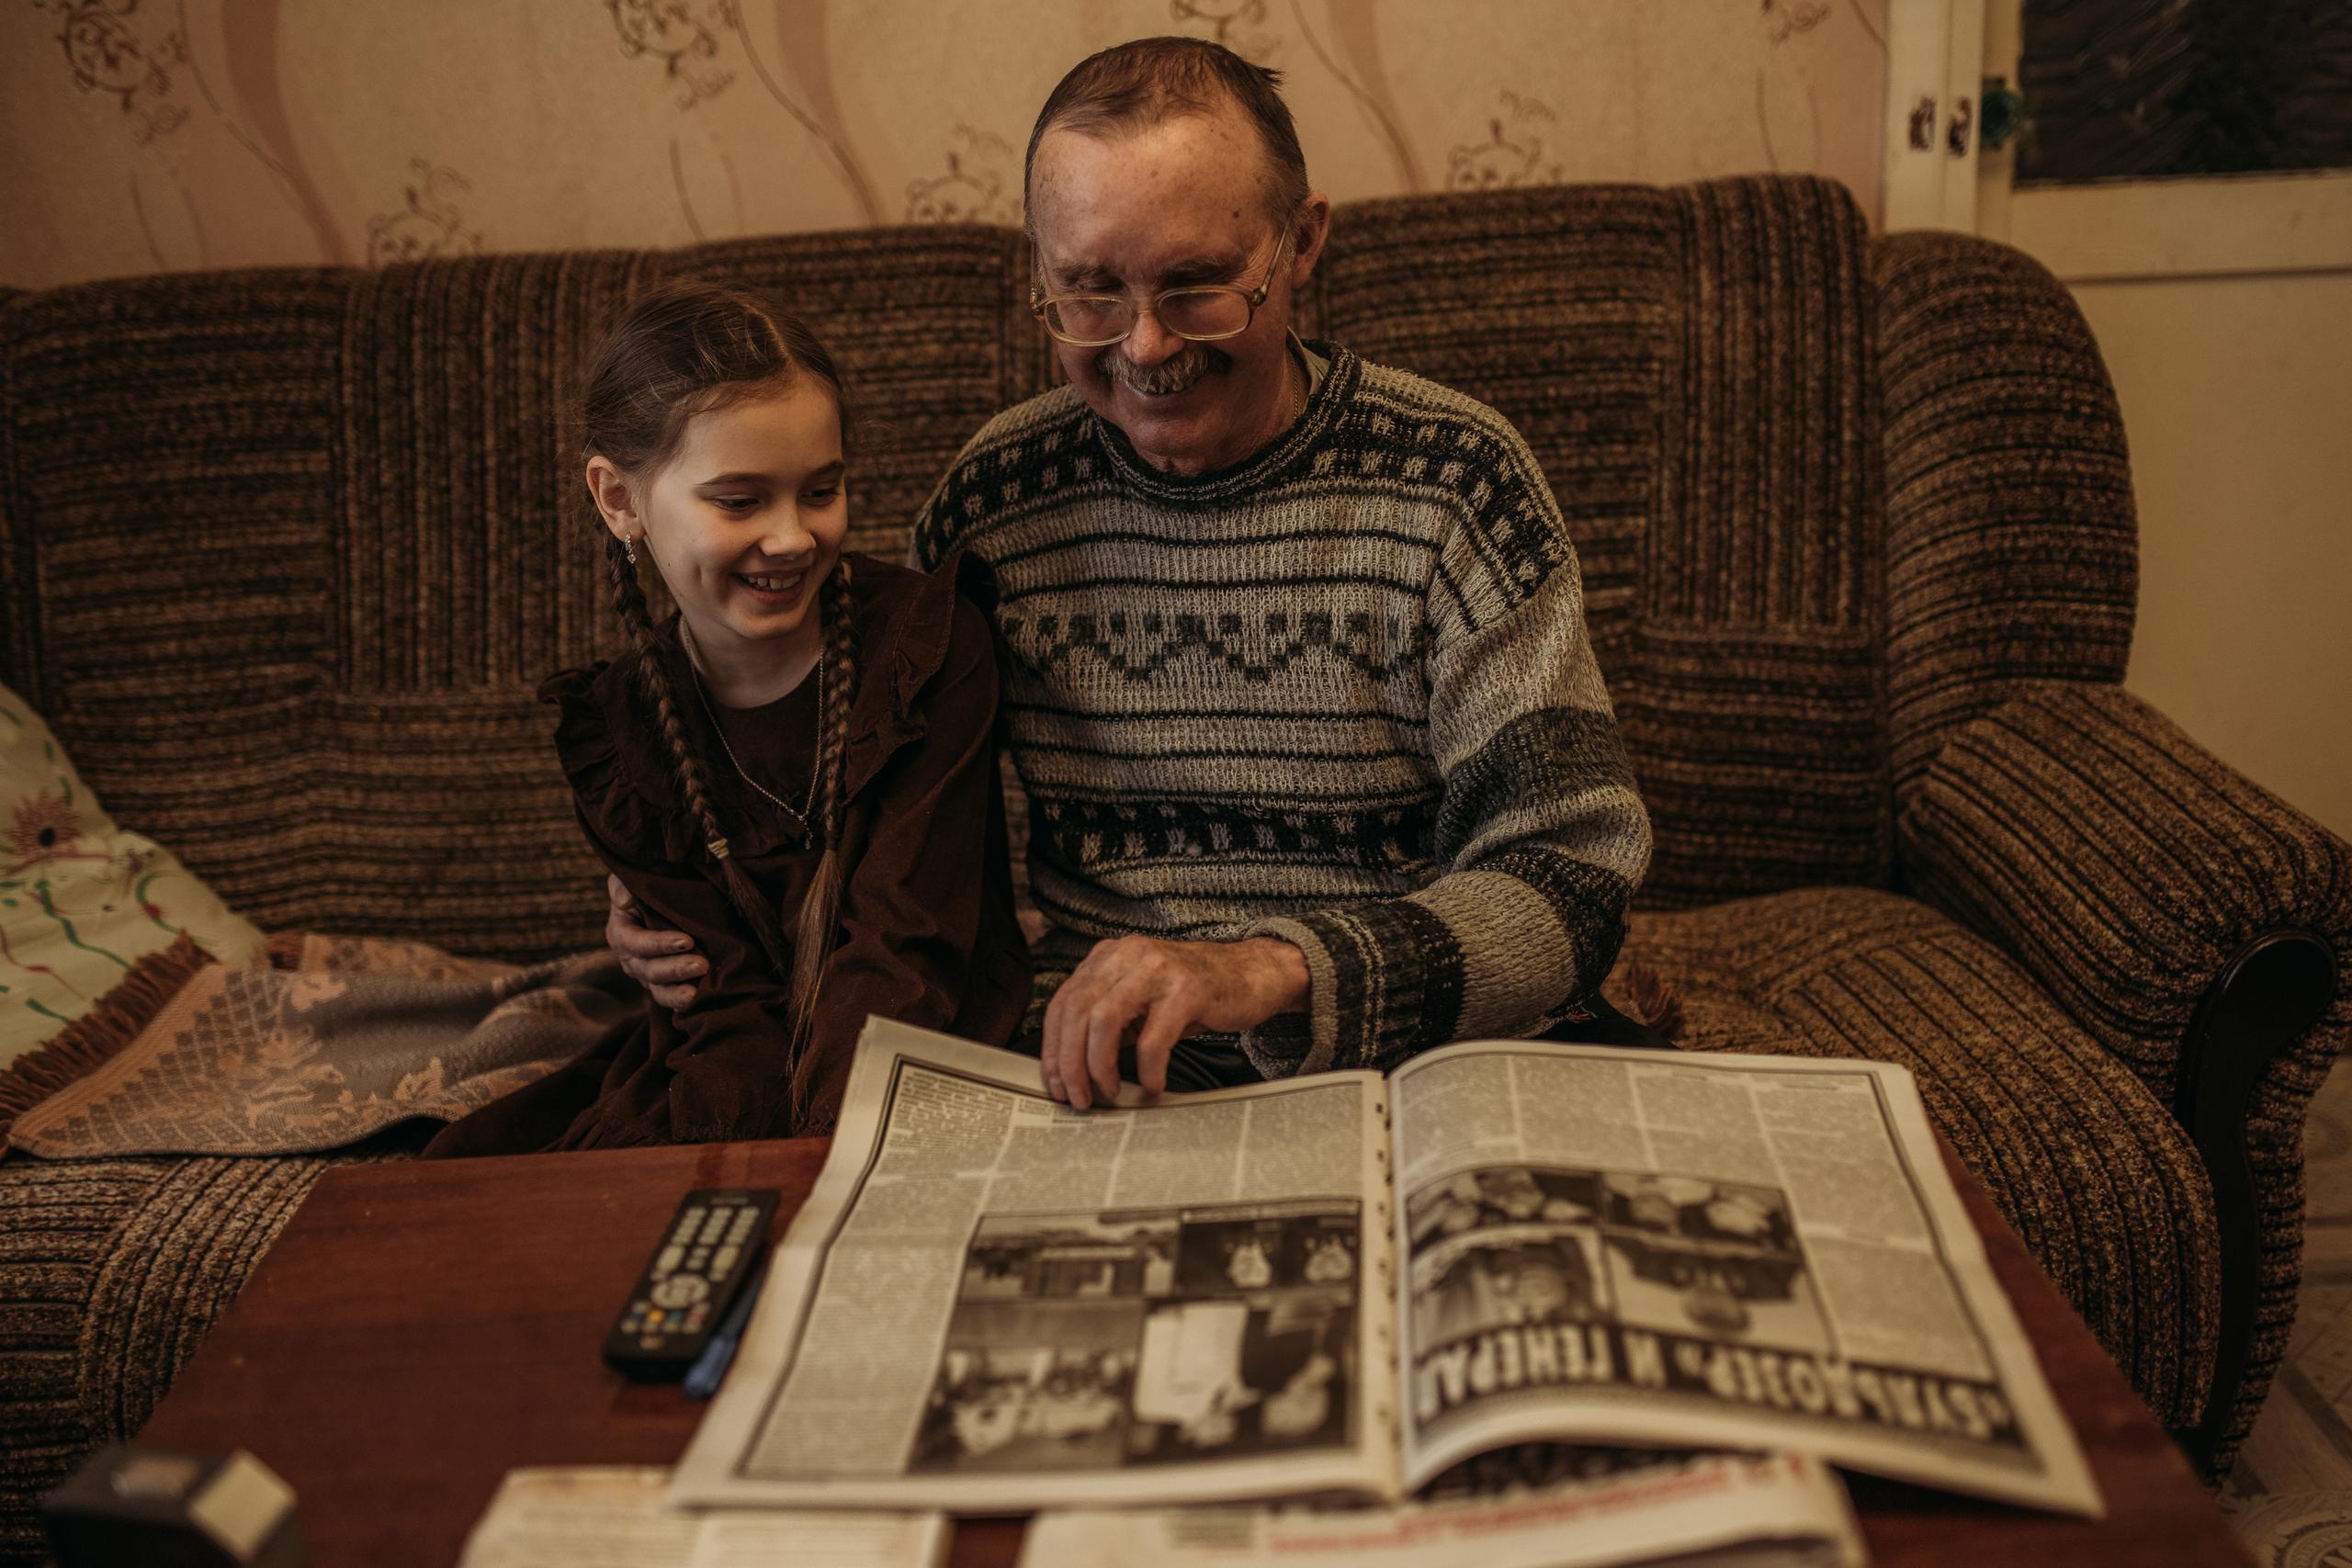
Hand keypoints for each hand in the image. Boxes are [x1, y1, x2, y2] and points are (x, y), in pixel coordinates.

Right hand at [605, 872, 705, 1008]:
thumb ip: (624, 886)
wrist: (663, 896)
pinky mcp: (662, 983)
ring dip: (677, 993)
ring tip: (697, 993)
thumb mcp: (630, 879)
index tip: (687, 941)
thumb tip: (623, 900)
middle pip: (650, 970)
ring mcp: (646, 974)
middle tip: (702, 965)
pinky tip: (698, 1001)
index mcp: (621, 932)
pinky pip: (669, 996)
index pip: (636, 942)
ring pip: (659, 989)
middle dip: (676, 968)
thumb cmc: (647, 884)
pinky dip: (681, 1002)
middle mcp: (631, 958)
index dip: (659, 944)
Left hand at [1040, 935, 1308, 1108]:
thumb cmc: (1196, 993)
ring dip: (1099, 1066)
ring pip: (1103, 1021)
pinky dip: (1147, 1070)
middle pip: (1077, 1013)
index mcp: (1110, 957)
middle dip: (1070, 1063)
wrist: (1253, 974)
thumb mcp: (1141, 1001)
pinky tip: (1152, 1084)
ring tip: (1109, 1092)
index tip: (1054, 1081)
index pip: (1063, 1003)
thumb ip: (1108, 1023)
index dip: (1052, 1048)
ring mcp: (1158, 969)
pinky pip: (1153, 1038)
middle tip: (1078, 1096)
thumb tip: (1073, 1067)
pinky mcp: (1188, 989)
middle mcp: (1129, 956)